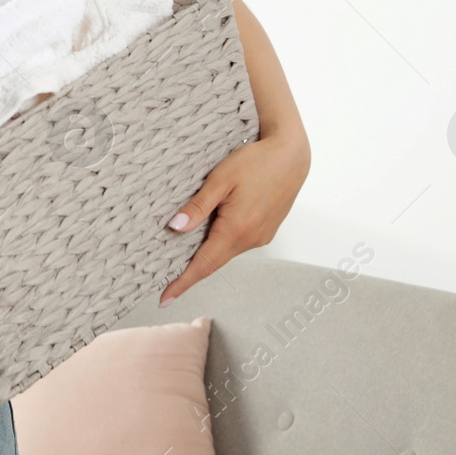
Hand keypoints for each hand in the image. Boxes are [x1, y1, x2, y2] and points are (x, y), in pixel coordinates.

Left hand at [157, 131, 309, 306]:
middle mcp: (251, 239)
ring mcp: (261, 236)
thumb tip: (175, 228)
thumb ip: (198, 206)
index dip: (182, 283)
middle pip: (214, 261)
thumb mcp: (220, 180)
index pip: (204, 265)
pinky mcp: (266, 230)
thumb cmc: (256, 162)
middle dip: (190, 270)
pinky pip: (237, 242)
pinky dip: (222, 241)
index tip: (164, 299)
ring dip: (207, 251)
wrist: (291, 155)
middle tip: (164, 274)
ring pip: (226, 250)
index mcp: (237, 230)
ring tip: (182, 246)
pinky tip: (212, 228)